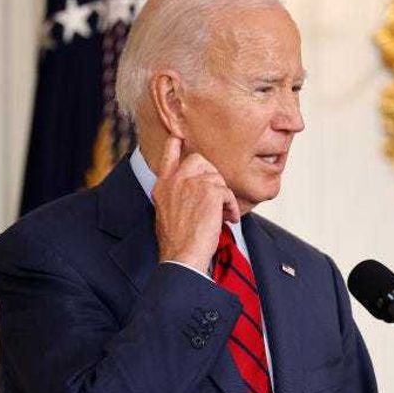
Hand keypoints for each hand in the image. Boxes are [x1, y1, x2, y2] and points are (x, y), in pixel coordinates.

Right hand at [152, 136, 240, 274]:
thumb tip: (195, 190)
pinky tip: (228, 219)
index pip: (169, 154)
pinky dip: (231, 207)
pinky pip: (227, 192)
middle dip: (211, 175)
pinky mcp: (209, 190)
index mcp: (162, 185)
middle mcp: (175, 180)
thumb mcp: (167, 213)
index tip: (179, 136)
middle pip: (199, 159)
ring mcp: (191, 183)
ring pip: (216, 178)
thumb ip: (177, 195)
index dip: (176, 143)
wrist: (182, 256)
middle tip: (216, 196)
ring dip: (223, 197)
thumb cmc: (178, 242)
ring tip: (222, 215)